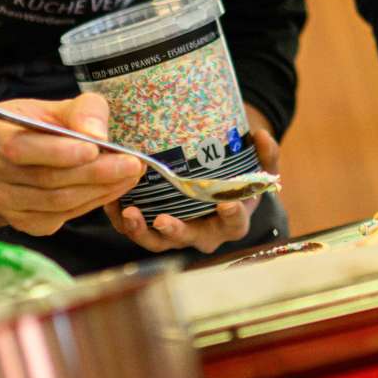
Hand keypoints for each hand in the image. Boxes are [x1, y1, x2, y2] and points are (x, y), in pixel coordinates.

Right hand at [0, 93, 141, 235]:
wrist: (10, 156)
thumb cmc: (38, 125)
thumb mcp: (57, 106)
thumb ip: (83, 111)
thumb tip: (98, 135)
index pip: (18, 147)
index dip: (57, 151)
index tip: (96, 149)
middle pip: (43, 178)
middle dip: (94, 173)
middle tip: (132, 164)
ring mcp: (0, 200)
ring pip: (55, 201)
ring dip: (99, 190)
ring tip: (130, 175)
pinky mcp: (21, 222)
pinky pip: (61, 216)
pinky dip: (91, 203)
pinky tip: (113, 188)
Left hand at [104, 104, 278, 254]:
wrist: (216, 187)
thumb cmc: (238, 180)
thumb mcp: (257, 167)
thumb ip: (265, 154)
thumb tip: (262, 135)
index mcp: (230, 221)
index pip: (235, 224)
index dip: (232, 217)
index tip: (226, 205)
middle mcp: (203, 233)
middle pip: (188, 239)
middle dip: (174, 232)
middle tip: (162, 220)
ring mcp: (176, 233)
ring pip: (157, 242)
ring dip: (141, 231)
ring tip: (128, 213)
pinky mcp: (153, 228)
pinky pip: (136, 229)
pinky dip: (122, 219)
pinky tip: (111, 201)